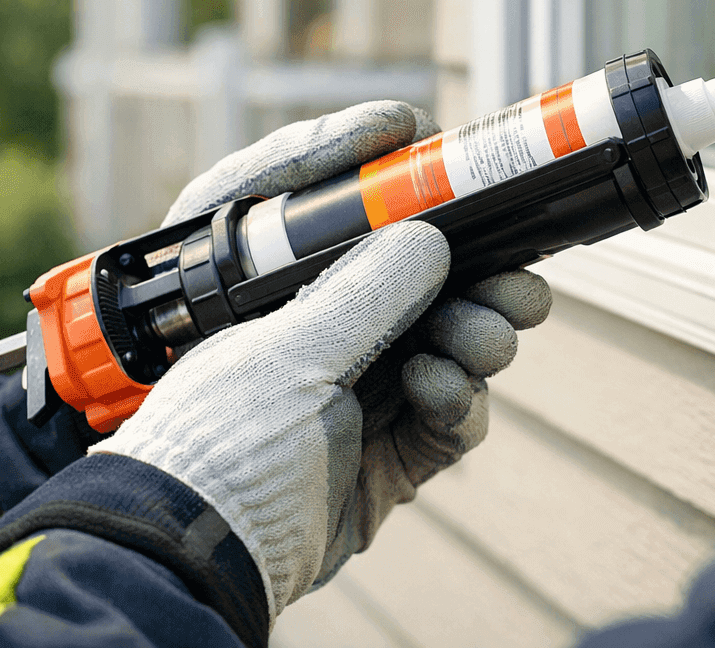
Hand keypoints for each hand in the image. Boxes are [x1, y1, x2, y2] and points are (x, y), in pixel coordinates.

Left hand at [95, 103, 550, 621]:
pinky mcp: (387, 452)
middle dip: (476, 276)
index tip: (437, 153)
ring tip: (480, 341)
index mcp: (271, 289)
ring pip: (447, 342)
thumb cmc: (214, 449)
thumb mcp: (287, 354)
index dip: (387, 179)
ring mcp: (356, 393)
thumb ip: (363, 292)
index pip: (333, 210)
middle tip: (511, 278)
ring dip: (477, 334)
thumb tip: (429, 238)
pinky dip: (459, 397)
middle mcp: (317, 333)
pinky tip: (439, 390)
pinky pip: (449, 413)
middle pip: (418, 282)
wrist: (203, 561)